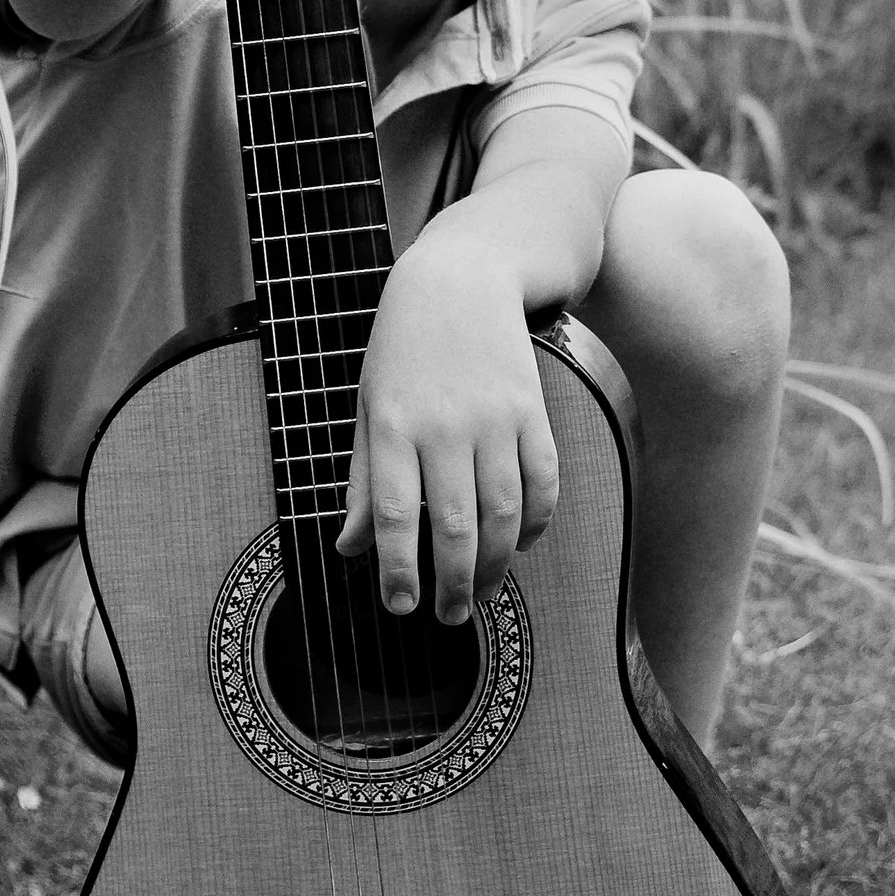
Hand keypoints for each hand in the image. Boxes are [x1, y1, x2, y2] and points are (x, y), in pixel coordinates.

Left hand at [337, 220, 562, 624]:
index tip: (400, 605)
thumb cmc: (402, 348)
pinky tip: (520, 545)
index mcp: (393, 423)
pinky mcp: (533, 410)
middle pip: (457, 524)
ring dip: (496, 565)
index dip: (399, 569)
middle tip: (450, 616)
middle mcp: (445, 424)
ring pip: (504, 512)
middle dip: (453, 583)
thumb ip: (363, 480)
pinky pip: (543, 479)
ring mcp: (495, 417)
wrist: (460, 279)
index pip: (397, 514)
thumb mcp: (368, 405)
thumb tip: (350, 547)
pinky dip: (537, 521)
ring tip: (482, 593)